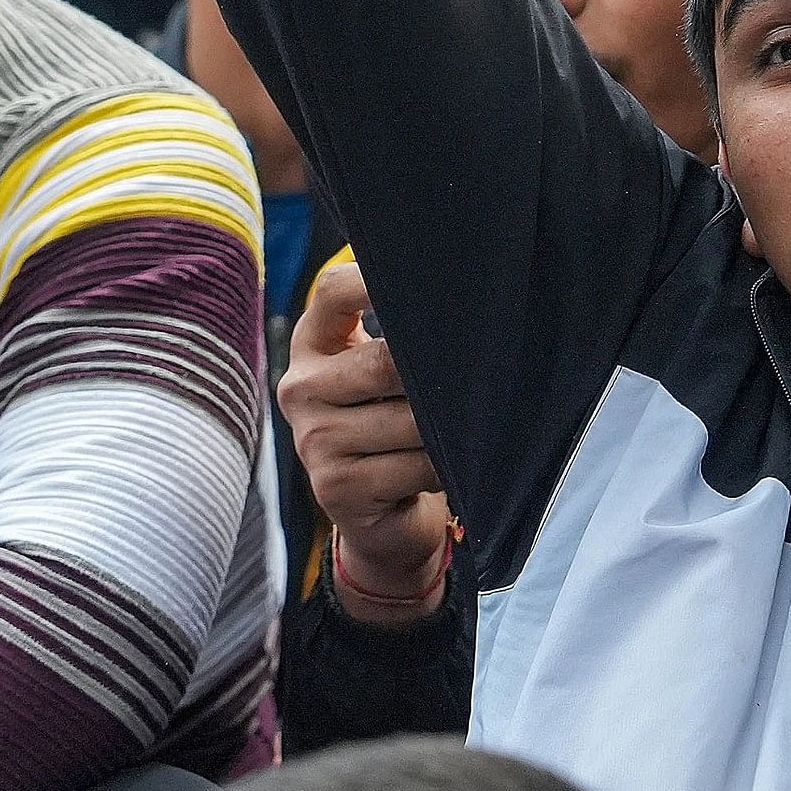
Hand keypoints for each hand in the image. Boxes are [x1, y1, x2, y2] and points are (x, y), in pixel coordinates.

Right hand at [277, 260, 451, 621]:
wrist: (376, 516)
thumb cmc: (391, 427)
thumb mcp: (382, 378)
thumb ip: (401, 341)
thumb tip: (470, 316)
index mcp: (311, 344)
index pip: (333, 292)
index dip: (373, 277)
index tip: (429, 274)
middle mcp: (301, 387)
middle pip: (384, 363)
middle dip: (441, 374)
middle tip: (489, 372)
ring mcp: (313, 440)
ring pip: (408, 421)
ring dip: (452, 428)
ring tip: (478, 426)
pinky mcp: (334, 487)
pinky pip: (413, 467)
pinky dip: (447, 467)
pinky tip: (459, 467)